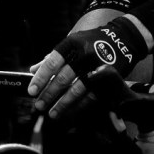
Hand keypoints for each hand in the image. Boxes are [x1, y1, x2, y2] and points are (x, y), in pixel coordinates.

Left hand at [28, 17, 146, 118]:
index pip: (52, 62)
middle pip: (64, 78)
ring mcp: (98, 66)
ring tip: (52, 113)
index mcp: (72, 43)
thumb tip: (32, 70)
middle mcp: (85, 54)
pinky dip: (79, 106)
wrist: (122, 39)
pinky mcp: (108, 78)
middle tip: (39, 106)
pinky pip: (91, 95)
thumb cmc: (90, 42)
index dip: (41, 78)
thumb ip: (52, 57)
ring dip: (63, 104)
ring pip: (77, 89)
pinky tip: (70, 112)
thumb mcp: (71, 44)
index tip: (31, 91)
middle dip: (49, 94)